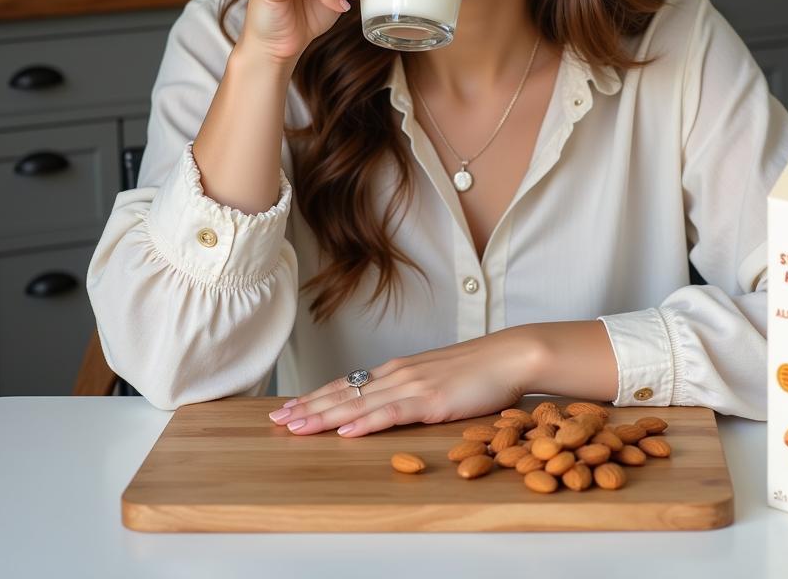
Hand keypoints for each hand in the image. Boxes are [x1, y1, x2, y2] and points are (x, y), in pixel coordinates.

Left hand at [268, 327, 543, 437]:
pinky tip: (345, 431)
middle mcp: (398, 373)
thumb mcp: (439, 377)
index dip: (318, 397)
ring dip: (324, 416)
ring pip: (359, 403)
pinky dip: (365, 423)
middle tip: (277, 420)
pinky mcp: (431, 400)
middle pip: (345, 393)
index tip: (291, 407)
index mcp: (400, 369)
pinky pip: (391, 413)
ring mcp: (413, 385)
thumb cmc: (480, 369)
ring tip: (295, 427)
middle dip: (308, 407)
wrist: (510, 355)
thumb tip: (395, 404)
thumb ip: (414, 390)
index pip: (349, 384)